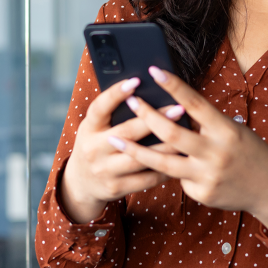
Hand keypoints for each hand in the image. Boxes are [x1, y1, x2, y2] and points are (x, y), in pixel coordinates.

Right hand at [61, 77, 176, 223]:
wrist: (81, 183)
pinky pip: (145, 178)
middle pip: (127, 132)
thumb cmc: (96, 145)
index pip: (99, 107)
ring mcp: (104, 170)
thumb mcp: (95, 127)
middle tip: (179, 108)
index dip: (116, 93)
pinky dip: (164, 168)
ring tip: (186, 134)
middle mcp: (93, 149)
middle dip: (155, 119)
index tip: (136, 80)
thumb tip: (144, 90)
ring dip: (166, 146)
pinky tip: (178, 158)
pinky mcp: (116, 187)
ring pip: (140, 157)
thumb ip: (112, 113)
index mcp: (88, 128)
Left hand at [113, 67, 267, 236]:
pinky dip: (174, 171)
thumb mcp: (234, 131)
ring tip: (115, 140)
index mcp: (226, 129)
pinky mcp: (201, 193)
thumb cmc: (250, 152)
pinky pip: (178, 179)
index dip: (173, 86)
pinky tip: (177, 168)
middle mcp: (216, 151)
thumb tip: (175, 109)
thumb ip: (206, 124)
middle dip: (146, 116)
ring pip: (163, 162)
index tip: (153, 71)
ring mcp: (207, 175)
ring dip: (136, 150)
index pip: (195, 102)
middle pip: (172, 133)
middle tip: (130, 102)